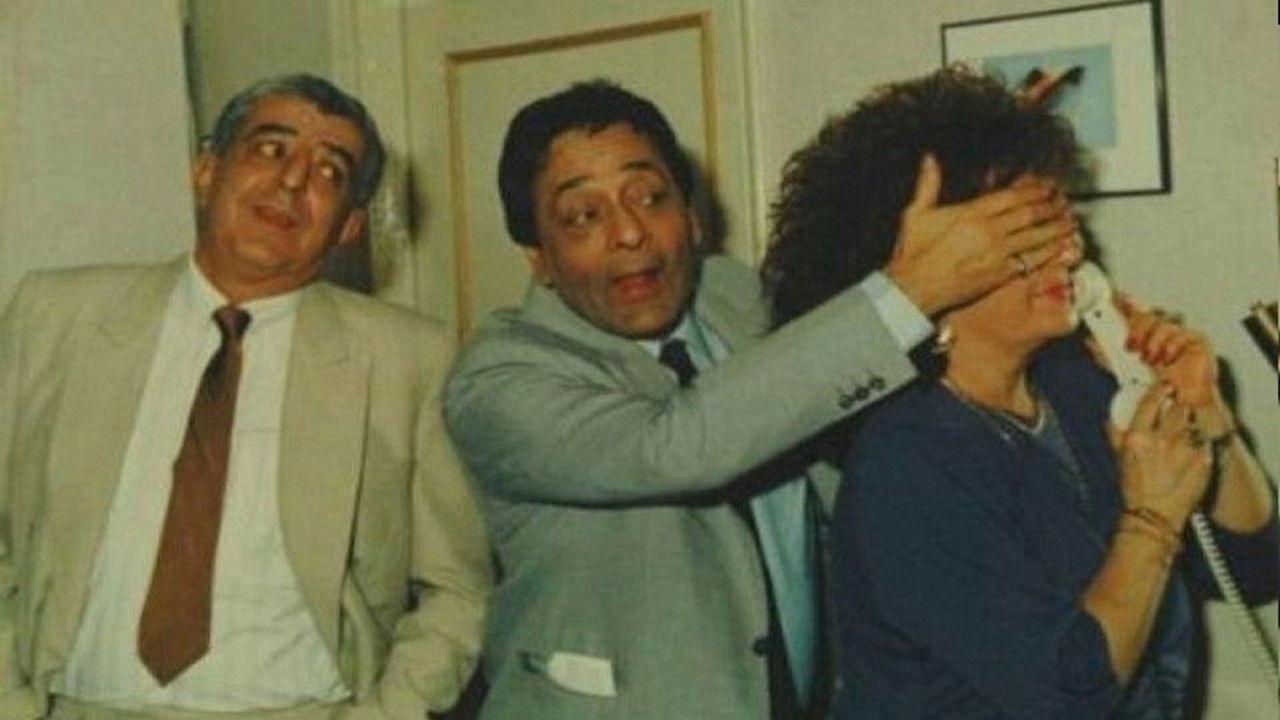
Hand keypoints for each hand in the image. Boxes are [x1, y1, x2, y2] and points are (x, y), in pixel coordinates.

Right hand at [884, 154, 1078, 315]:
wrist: (914, 289)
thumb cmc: (913, 254)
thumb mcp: (916, 214)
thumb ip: (927, 185)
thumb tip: (929, 159)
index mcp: (971, 214)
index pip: (1012, 196)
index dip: (1034, 189)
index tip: (1047, 186)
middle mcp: (989, 232)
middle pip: (1030, 214)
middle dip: (1050, 206)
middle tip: (1063, 201)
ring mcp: (997, 254)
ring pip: (1037, 236)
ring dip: (1056, 227)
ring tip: (1070, 221)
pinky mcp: (1000, 275)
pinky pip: (1033, 261)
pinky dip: (1050, 253)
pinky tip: (1061, 248)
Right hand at [1110, 383, 1212, 528]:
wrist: (1154, 517)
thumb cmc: (1135, 489)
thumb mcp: (1119, 458)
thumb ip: (1116, 434)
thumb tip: (1112, 416)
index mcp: (1138, 437)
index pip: (1152, 401)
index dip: (1160, 389)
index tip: (1166, 386)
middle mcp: (1162, 440)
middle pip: (1179, 408)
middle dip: (1179, 408)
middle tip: (1178, 413)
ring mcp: (1185, 450)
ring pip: (1193, 424)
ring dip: (1190, 427)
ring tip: (1184, 438)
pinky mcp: (1203, 460)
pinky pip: (1204, 443)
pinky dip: (1199, 444)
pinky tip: (1191, 455)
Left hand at [1117, 296, 1234, 438]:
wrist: (1180, 402)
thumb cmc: (1157, 385)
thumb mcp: (1124, 368)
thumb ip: (1107, 354)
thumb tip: (1090, 341)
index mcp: (1147, 333)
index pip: (1136, 310)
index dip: (1125, 301)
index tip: (1114, 296)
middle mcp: (1164, 330)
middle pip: (1149, 313)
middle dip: (1137, 328)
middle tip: (1131, 346)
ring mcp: (1181, 333)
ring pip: (1163, 323)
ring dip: (1152, 342)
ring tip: (1149, 359)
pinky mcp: (1198, 340)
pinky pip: (1181, 334)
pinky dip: (1169, 348)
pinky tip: (1166, 360)